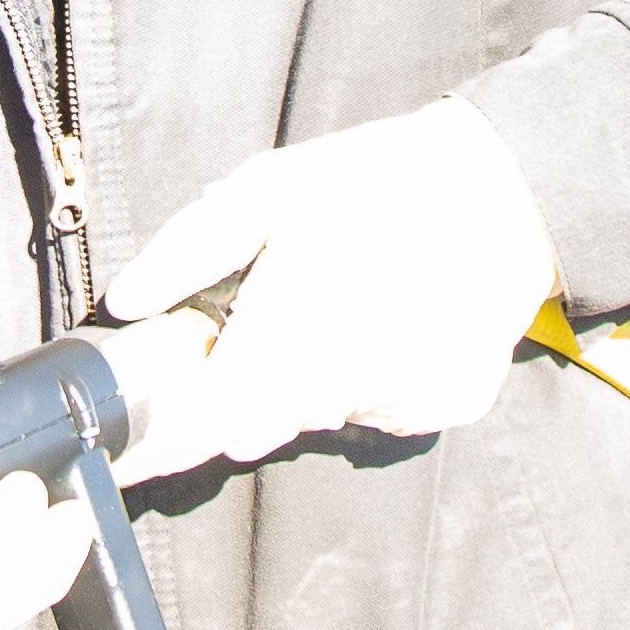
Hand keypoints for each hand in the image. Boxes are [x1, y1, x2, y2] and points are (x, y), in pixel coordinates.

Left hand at [100, 97, 557, 486]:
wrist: (503, 189)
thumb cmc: (375, 181)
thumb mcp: (269, 190)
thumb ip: (190, 250)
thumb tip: (126, 303)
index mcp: (288, 330)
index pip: (206, 424)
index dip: (165, 443)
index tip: (135, 449)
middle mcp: (344, 383)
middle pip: (258, 424)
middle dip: (238, 390)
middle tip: (261, 324)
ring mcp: (401, 401)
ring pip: (320, 415)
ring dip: (306, 380)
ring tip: (339, 303)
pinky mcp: (446, 405)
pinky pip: (382, 408)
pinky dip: (369, 377)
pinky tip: (391, 319)